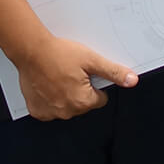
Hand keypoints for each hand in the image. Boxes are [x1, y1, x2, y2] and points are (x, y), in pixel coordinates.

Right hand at [14, 35, 138, 121]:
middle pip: (83, 104)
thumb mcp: (91, 59)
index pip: (100, 99)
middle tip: (71, 72)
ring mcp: (50, 113)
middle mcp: (66, 111)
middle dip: (80, 90)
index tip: (85, 74)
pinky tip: (48, 83)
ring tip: (58, 76)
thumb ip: (113, 72)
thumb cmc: (58, 54)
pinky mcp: (37, 110)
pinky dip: (50, 98)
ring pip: (66, 107)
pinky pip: (49, 108)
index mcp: (82, 101)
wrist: (31, 50)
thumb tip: (131, 80)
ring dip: (65, 95)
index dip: (95, 84)